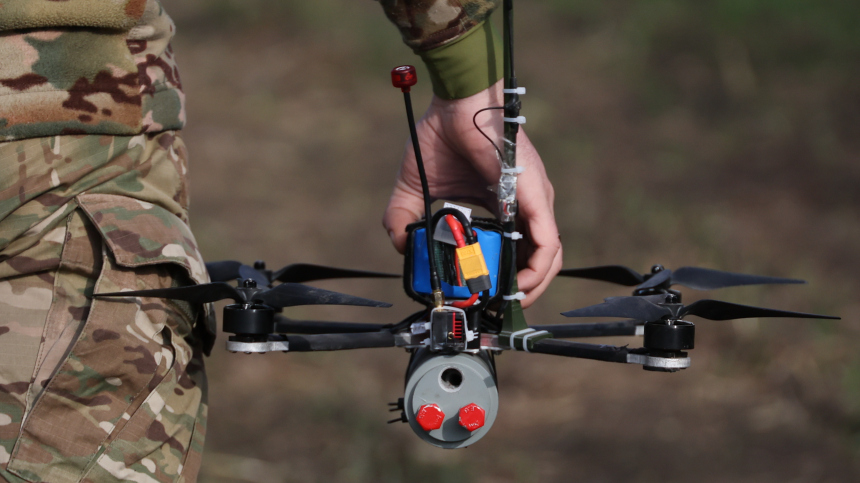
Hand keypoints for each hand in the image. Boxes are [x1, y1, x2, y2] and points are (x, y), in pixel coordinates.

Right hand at [383, 80, 561, 306]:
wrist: (456, 102)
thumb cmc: (443, 133)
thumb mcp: (416, 187)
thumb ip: (405, 216)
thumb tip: (399, 244)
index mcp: (503, 204)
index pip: (516, 250)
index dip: (505, 278)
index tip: (486, 297)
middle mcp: (524, 205)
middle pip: (537, 260)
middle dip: (520, 290)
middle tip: (498, 308)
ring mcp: (533, 201)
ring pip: (549, 257)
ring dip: (533, 287)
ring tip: (510, 305)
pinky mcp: (535, 197)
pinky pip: (548, 243)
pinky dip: (538, 270)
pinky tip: (520, 286)